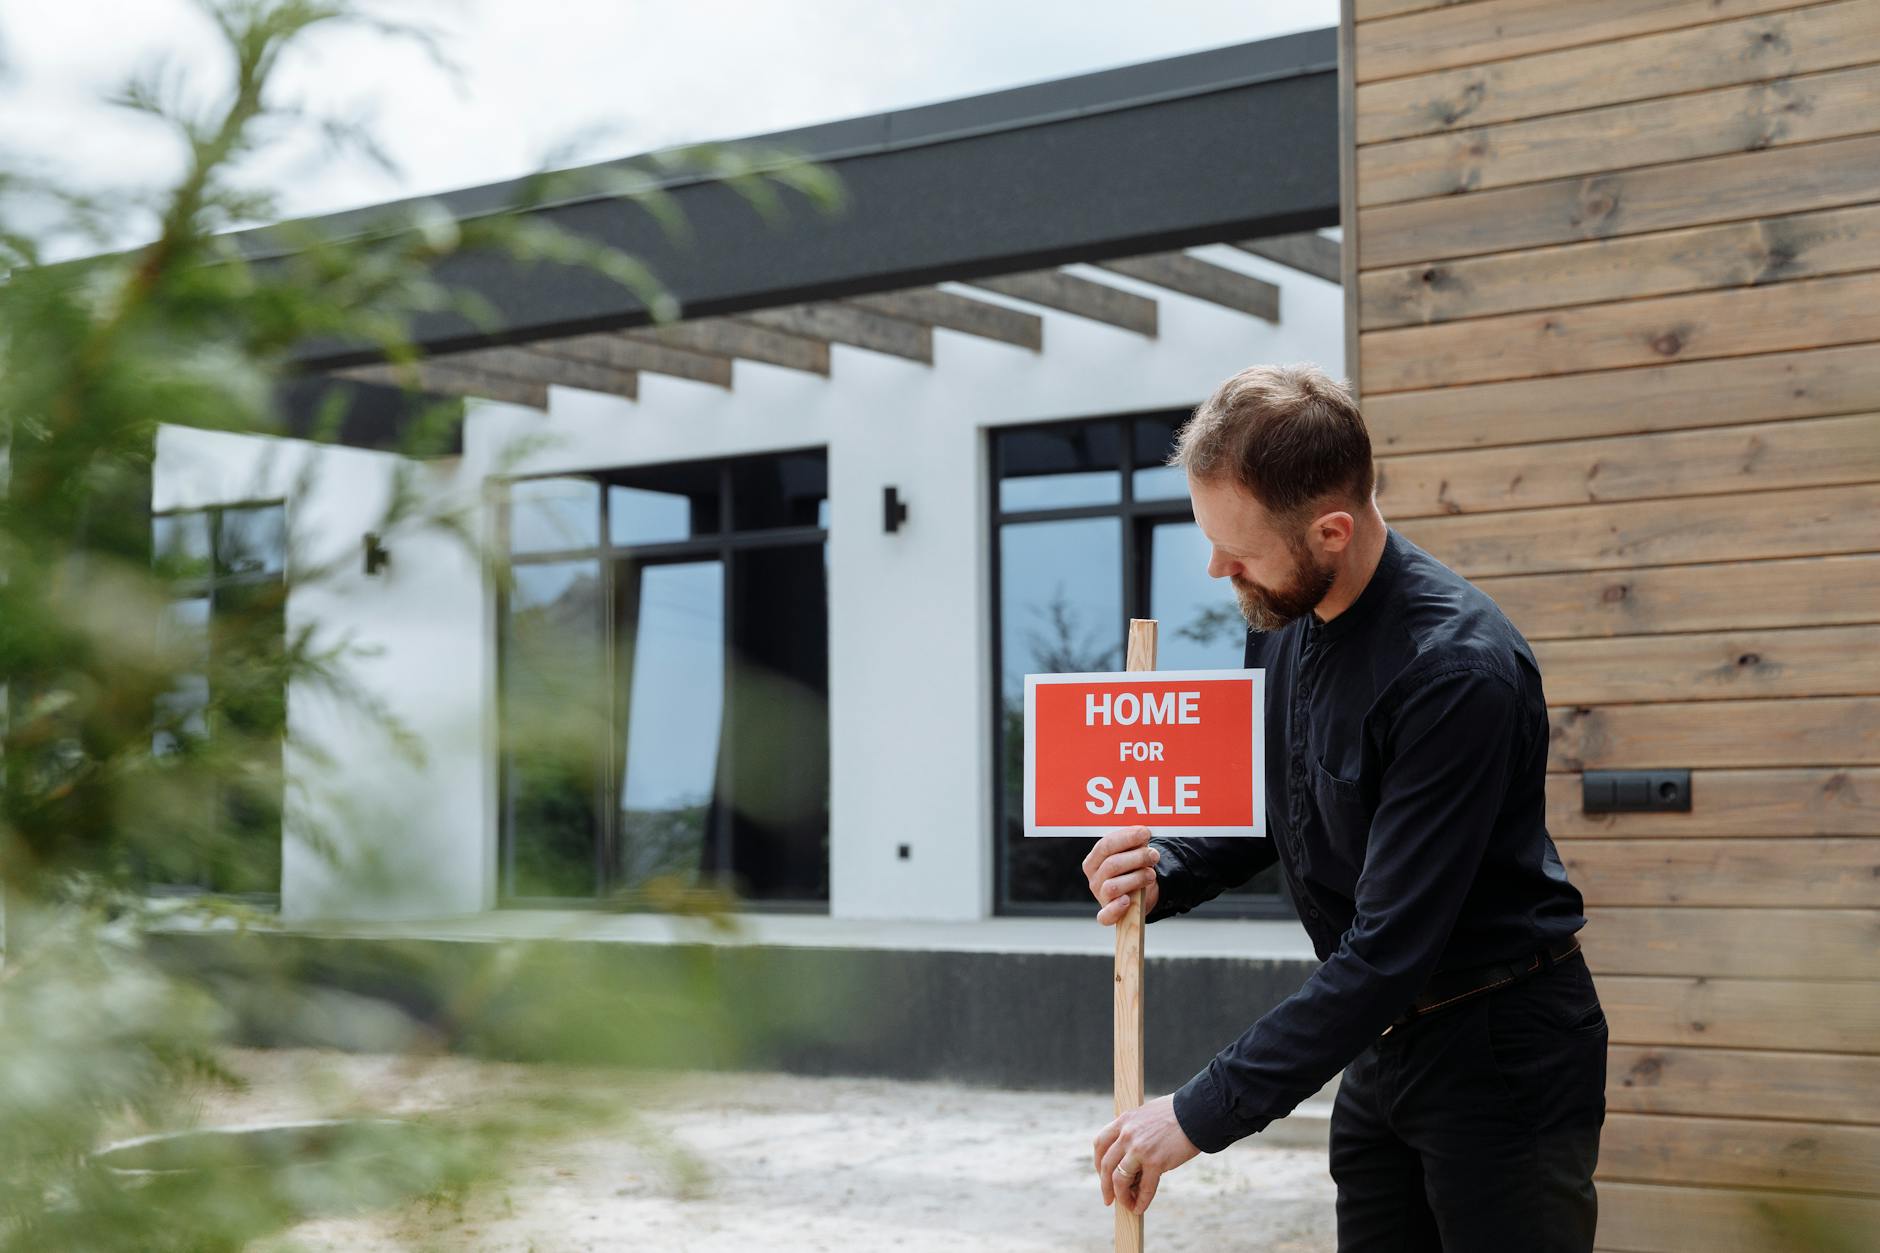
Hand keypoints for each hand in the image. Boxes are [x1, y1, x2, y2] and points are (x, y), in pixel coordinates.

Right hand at [1082, 826, 1160, 925]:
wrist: (1139, 895)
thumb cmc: (1133, 870)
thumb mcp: (1132, 854)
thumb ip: (1135, 843)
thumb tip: (1143, 833)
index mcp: (1094, 860)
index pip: (1105, 845)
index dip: (1126, 838)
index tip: (1145, 833)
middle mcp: (1094, 879)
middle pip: (1112, 865)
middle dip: (1137, 857)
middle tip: (1154, 855)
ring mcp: (1100, 897)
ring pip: (1113, 886)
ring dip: (1137, 878)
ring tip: (1151, 874)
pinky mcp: (1107, 914)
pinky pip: (1106, 916)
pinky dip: (1116, 909)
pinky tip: (1127, 900)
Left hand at [1093, 1094, 1197, 1213]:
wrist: (1198, 1112)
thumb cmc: (1177, 1114)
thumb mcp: (1147, 1115)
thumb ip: (1135, 1131)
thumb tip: (1132, 1158)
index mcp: (1124, 1120)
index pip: (1100, 1143)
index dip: (1098, 1162)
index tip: (1102, 1173)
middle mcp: (1127, 1134)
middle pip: (1106, 1165)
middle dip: (1105, 1185)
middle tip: (1108, 1199)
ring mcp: (1139, 1149)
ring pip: (1119, 1179)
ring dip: (1121, 1196)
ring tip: (1127, 1205)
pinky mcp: (1155, 1162)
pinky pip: (1144, 1187)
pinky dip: (1141, 1201)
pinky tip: (1140, 1208)